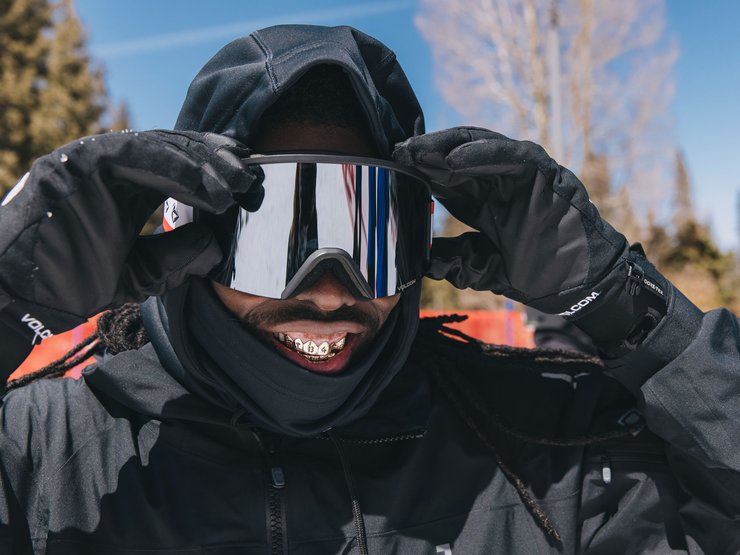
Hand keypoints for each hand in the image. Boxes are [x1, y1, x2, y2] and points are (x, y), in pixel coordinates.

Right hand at [0, 129, 261, 344]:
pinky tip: (207, 185)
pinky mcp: (75, 162)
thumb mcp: (139, 272)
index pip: (176, 167)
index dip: (212, 170)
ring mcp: (89, 160)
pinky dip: (175, 167)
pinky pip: (135, 154)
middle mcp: (108, 169)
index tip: (246, 181)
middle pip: (172, 150)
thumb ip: (175, 254)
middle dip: (215, 161)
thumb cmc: (71, 285)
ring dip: (202, 162)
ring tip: (235, 182)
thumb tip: (216, 241)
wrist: (18, 300)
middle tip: (250, 176)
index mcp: (123, 188)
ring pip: (159, 146)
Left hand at [393, 126, 650, 317]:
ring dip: (448, 147)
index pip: (446, 176)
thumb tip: (423, 261)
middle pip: (458, 156)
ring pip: (481, 147)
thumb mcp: (482, 268)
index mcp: (484, 200)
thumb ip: (455, 259)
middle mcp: (500, 182)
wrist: (579, 287)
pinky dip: (484, 152)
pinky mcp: (546, 175)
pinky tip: (454, 158)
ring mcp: (524, 175)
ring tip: (419, 150)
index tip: (393, 167)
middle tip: (398, 153)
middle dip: (427, 153)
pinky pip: (513, 155)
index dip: (420, 170)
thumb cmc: (538, 275)